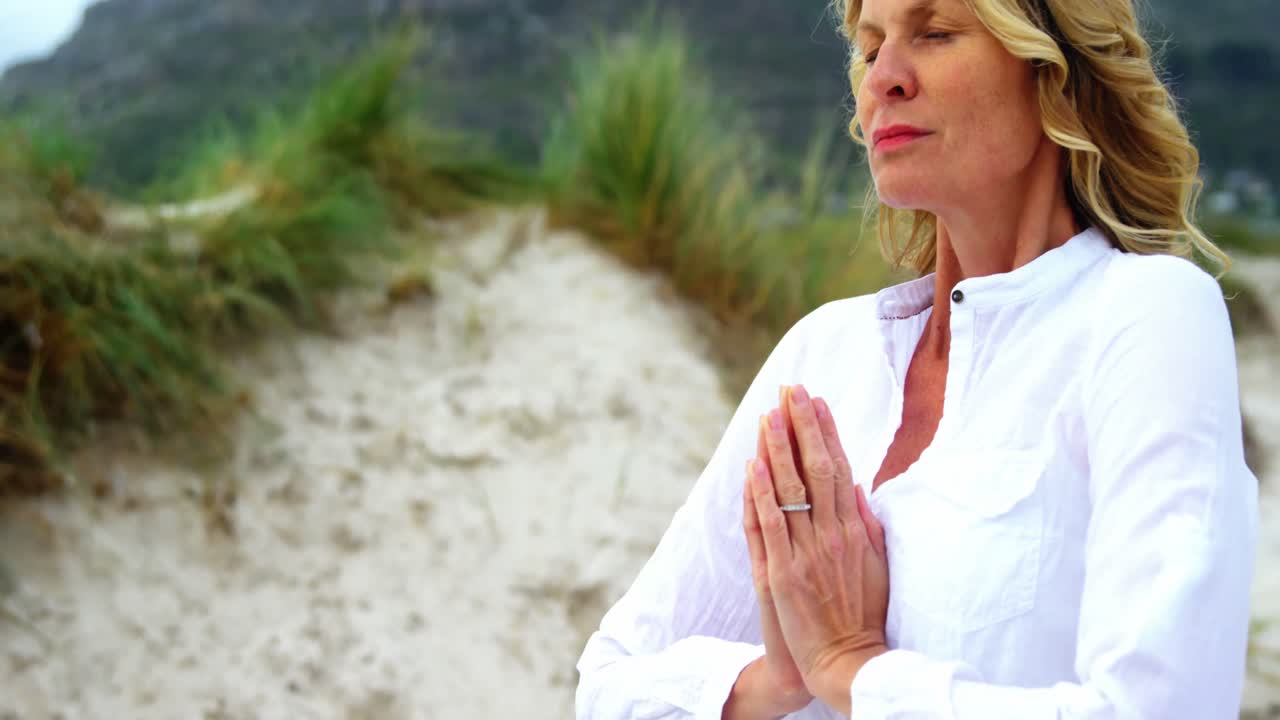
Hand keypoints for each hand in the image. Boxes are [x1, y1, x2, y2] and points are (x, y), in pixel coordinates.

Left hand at [748, 384, 889, 714]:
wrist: (846, 662)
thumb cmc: (863, 615)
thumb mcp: (877, 565)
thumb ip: (868, 524)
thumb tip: (858, 485)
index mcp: (855, 530)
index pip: (839, 467)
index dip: (826, 431)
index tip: (816, 400)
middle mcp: (832, 535)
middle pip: (816, 468)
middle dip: (802, 426)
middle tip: (791, 390)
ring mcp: (806, 553)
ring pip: (790, 490)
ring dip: (778, 448)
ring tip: (768, 413)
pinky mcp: (781, 573)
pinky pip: (768, 525)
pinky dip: (760, 493)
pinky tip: (753, 465)